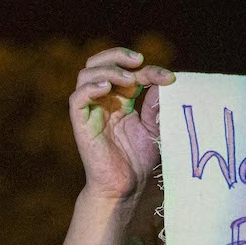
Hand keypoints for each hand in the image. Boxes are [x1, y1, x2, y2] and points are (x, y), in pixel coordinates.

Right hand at [70, 47, 173, 201]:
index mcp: (120, 100)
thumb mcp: (154, 129)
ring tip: (129, 80)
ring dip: (108, 70)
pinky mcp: (81, 124)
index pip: (129, 73)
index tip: (169, 78)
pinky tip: (107, 88)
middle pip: (99, 63)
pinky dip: (90, 88)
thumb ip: (156, 106)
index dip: (148, 70)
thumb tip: (165, 81)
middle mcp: (103, 101)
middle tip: (138, 60)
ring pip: (86, 75)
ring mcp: (90, 111)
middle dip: (117, 56)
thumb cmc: (138, 162)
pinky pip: (76, 99)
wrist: (125, 188)